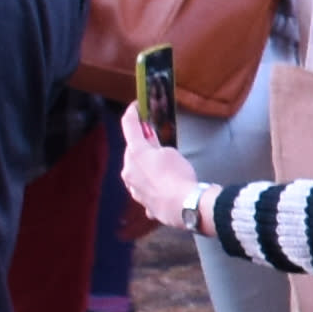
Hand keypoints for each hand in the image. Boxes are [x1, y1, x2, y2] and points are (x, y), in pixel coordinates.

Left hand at [118, 109, 200, 230]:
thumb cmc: (178, 175)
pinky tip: (165, 188)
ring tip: (165, 169)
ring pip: (137, 171)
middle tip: (157, 142)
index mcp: (135, 153)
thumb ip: (156, 145)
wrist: (185, 205)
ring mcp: (133, 188)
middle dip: (142, 146)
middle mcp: (128, 170)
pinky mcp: (142, 203)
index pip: (129, 125)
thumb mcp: (171, 152)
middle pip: (132, 152)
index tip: (136, 105)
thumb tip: (150, 142)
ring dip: (146, 167)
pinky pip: (146, 189)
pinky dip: (153, 186)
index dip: (132, 112)